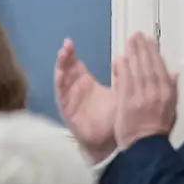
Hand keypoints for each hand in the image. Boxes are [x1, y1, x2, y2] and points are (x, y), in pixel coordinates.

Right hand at [55, 38, 117, 162]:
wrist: (112, 142)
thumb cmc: (115, 120)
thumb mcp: (122, 93)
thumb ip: (122, 78)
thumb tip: (123, 58)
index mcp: (86, 84)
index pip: (77, 65)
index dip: (73, 54)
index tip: (72, 41)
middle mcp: (75, 89)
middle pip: (66, 69)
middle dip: (65, 56)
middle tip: (67, 43)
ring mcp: (69, 98)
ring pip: (62, 78)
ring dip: (61, 65)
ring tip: (62, 52)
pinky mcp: (66, 109)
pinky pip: (61, 93)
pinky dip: (60, 81)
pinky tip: (61, 72)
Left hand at [112, 33, 178, 148]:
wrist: (146, 147)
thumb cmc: (158, 129)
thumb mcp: (172, 109)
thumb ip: (173, 89)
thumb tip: (175, 72)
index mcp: (168, 93)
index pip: (161, 67)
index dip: (154, 53)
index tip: (149, 41)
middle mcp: (157, 92)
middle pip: (149, 65)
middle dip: (142, 48)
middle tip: (136, 35)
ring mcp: (142, 96)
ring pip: (137, 70)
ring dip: (133, 54)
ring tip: (129, 41)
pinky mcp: (127, 102)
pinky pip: (125, 81)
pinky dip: (123, 69)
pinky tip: (120, 58)